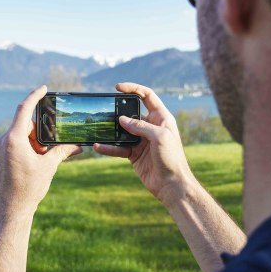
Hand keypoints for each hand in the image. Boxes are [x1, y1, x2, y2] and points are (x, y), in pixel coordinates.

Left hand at [0, 85, 81, 216]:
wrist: (11, 208)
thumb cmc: (28, 188)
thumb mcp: (48, 166)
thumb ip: (62, 152)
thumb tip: (78, 146)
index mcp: (14, 139)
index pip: (24, 109)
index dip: (35, 96)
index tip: (44, 88)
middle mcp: (5, 140)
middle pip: (26, 123)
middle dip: (42, 129)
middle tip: (55, 139)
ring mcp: (2, 148)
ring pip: (23, 134)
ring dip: (37, 140)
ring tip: (47, 155)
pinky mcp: (2, 155)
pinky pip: (18, 142)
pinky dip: (30, 145)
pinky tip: (40, 157)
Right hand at [94, 83, 193, 207]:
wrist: (172, 185)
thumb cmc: (172, 158)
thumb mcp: (159, 136)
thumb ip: (140, 126)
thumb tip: (122, 119)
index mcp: (161, 118)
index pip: (147, 96)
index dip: (134, 89)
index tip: (118, 87)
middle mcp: (151, 127)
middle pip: (131, 112)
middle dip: (118, 110)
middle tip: (105, 110)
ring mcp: (141, 140)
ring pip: (122, 131)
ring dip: (111, 130)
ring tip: (98, 128)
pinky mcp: (134, 154)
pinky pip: (119, 147)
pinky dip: (109, 147)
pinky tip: (99, 147)